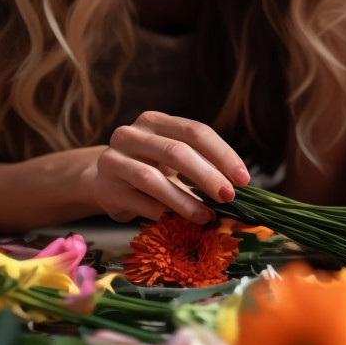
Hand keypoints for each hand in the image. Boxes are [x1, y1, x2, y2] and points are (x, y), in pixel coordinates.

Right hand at [89, 111, 250, 223]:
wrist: (102, 180)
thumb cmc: (148, 166)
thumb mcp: (172, 157)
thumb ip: (201, 164)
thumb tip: (238, 187)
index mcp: (155, 121)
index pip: (195, 131)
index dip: (222, 154)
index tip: (243, 178)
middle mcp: (132, 134)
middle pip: (176, 151)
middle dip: (207, 176)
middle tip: (228, 197)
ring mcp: (114, 159)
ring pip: (153, 179)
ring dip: (185, 201)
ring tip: (206, 216)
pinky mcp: (105, 187)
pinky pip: (139, 202)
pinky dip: (162, 214)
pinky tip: (179, 223)